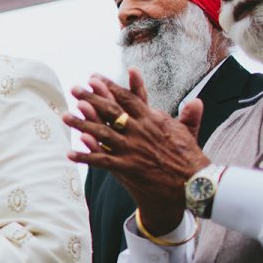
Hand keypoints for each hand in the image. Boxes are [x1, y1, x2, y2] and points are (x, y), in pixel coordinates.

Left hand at [63, 70, 207, 234]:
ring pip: (102, 133)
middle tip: (74, 89)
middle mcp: (140, 130)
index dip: (110, 87)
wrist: (194, 184)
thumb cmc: (191, 159)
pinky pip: (102, 161)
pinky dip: (86, 156)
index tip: (94, 78)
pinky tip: (70, 153)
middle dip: (91, 98)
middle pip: (111, 110)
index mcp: (152, 119)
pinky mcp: (128, 167)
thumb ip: (190, 116)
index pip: (127, 98)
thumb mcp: (190, 133)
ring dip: (82, 124)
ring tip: (65, 117)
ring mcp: (132, 148)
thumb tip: (197, 101)